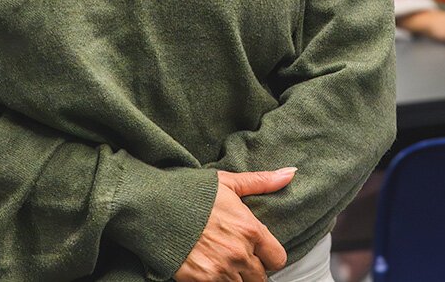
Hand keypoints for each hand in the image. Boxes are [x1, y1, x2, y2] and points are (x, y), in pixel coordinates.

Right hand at [174, 168, 293, 281]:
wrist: (153, 208)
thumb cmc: (191, 193)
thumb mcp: (228, 182)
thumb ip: (261, 182)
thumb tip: (290, 173)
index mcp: (250, 229)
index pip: (277, 258)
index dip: (269, 256)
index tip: (258, 251)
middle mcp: (239, 253)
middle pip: (260, 278)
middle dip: (251, 269)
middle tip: (237, 257)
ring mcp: (220, 270)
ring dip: (235, 277)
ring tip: (222, 263)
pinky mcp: (201, 281)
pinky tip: (209, 270)